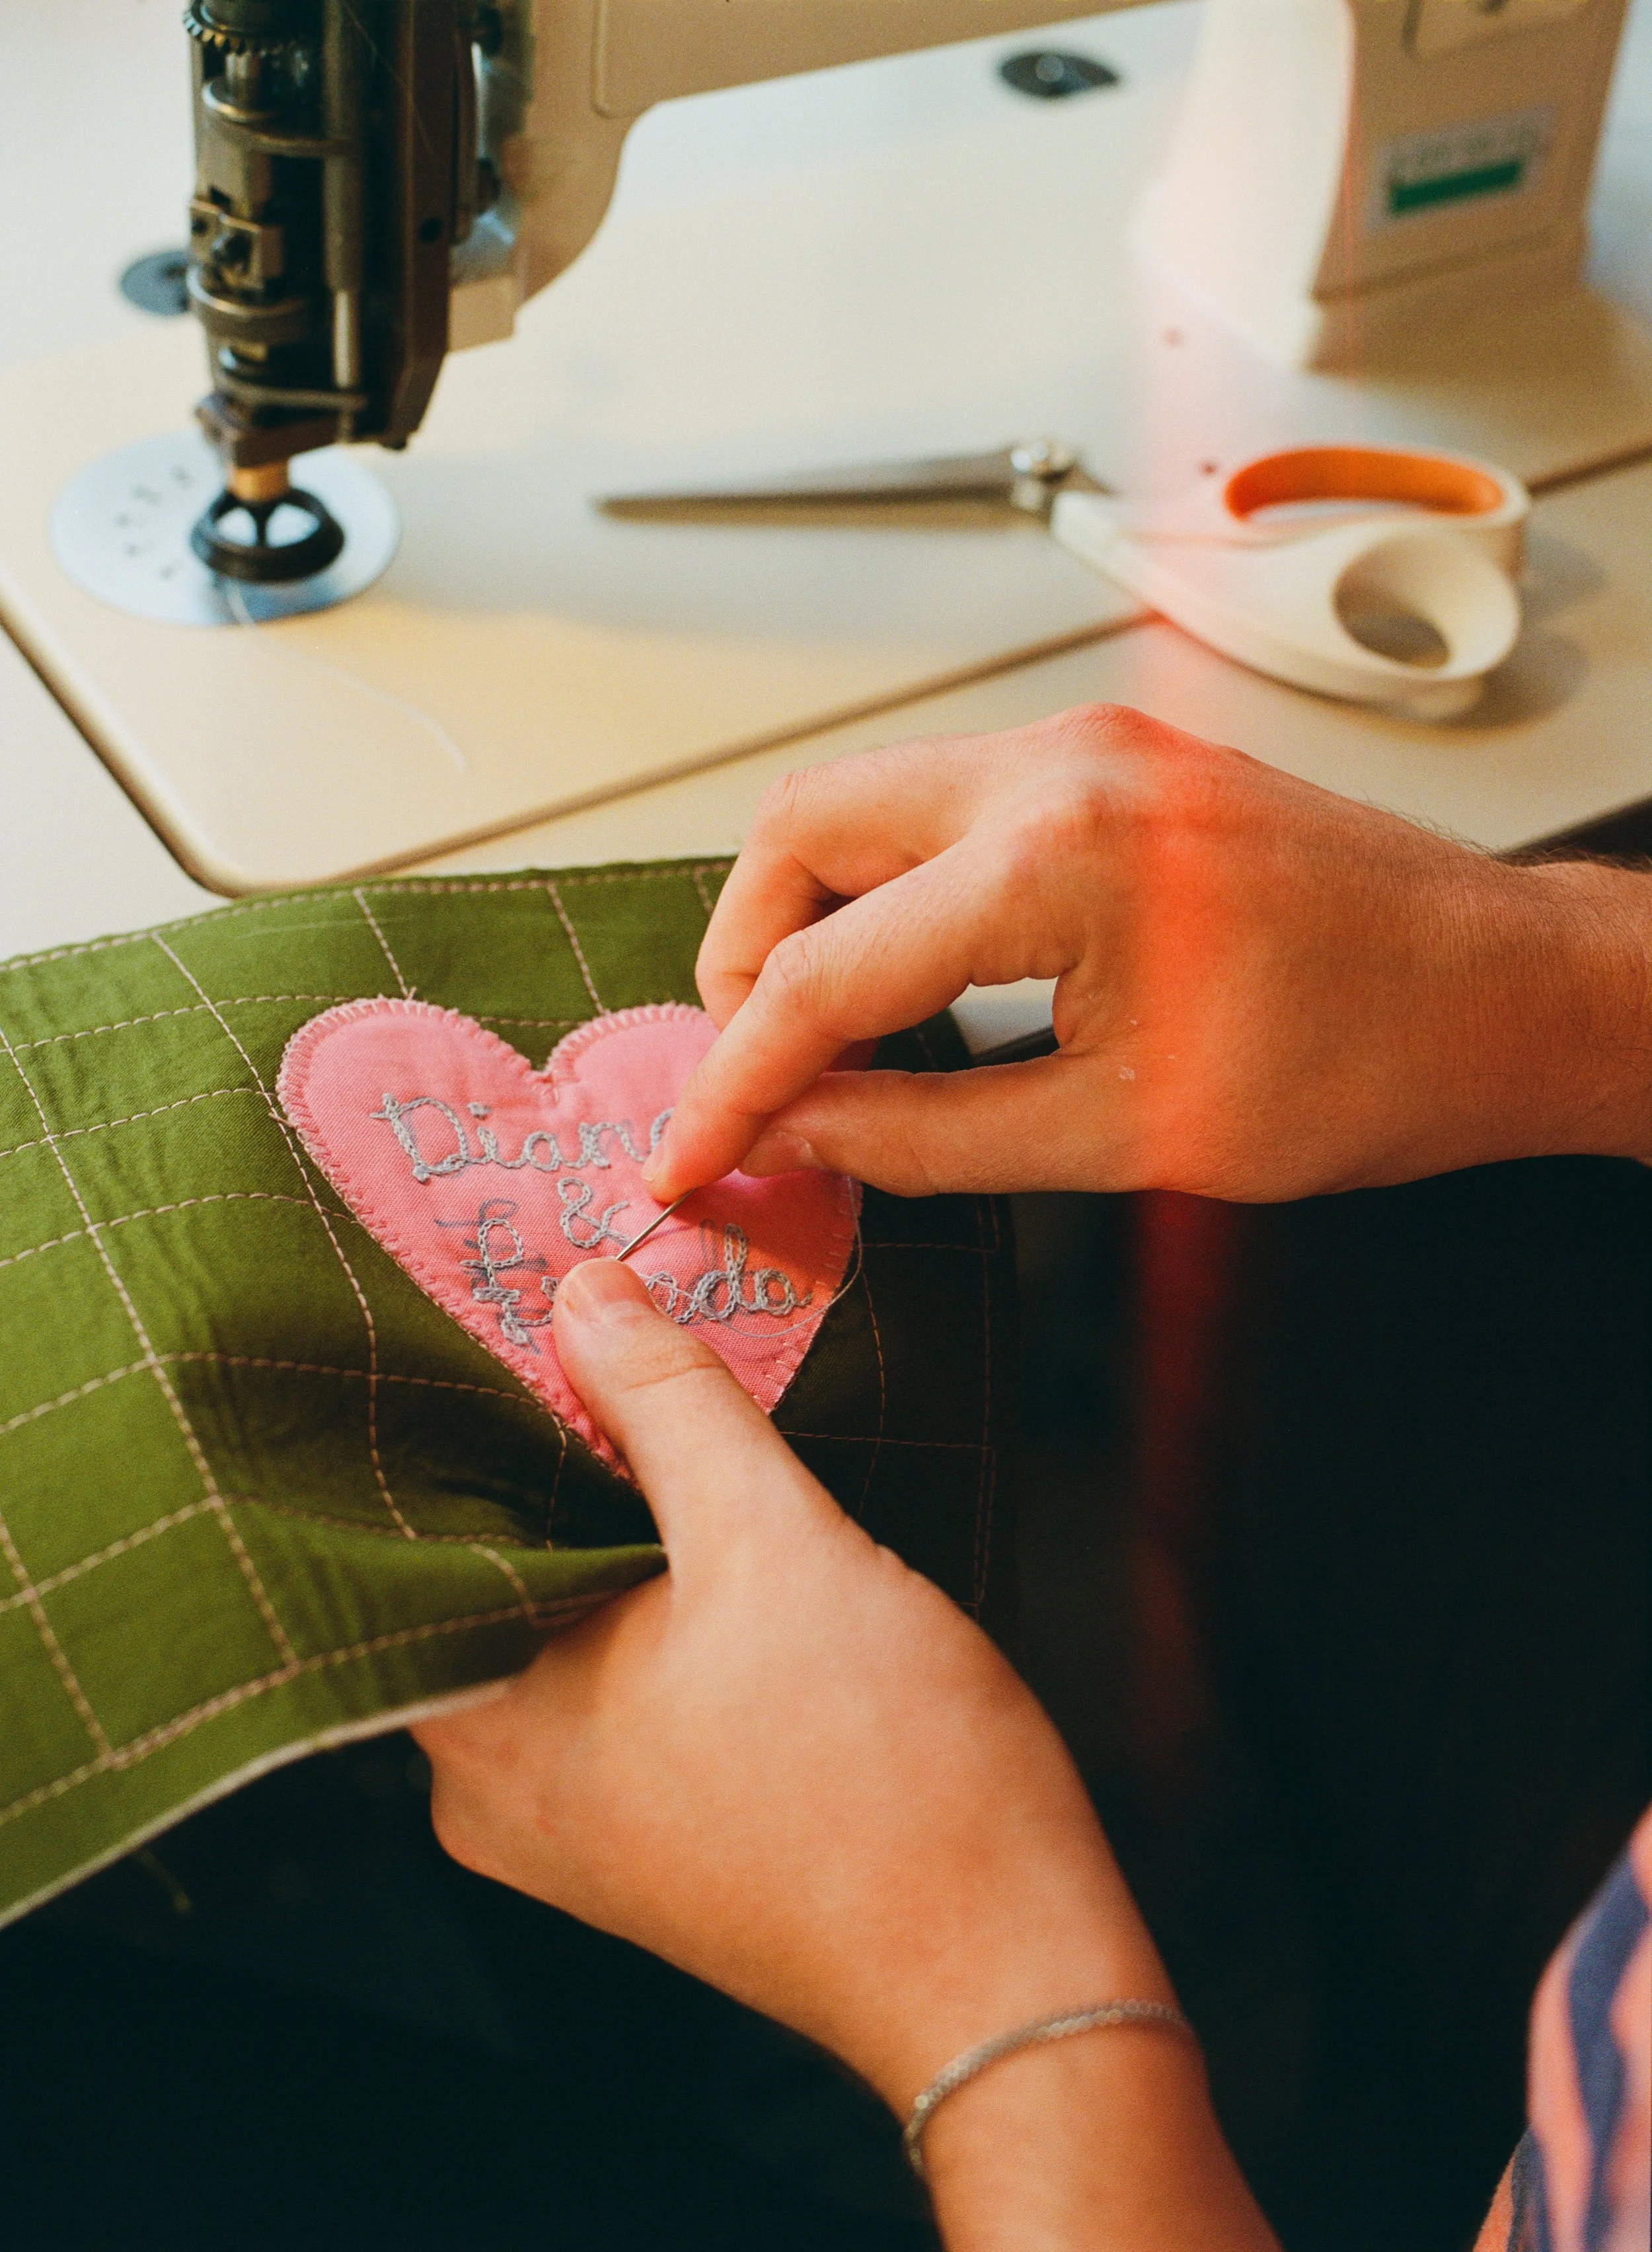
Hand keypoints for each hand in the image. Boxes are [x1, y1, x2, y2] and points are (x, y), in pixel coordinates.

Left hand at [414, 1259, 1274, 2249]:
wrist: (1008, 1964)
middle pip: (490, 1573)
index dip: (452, 1407)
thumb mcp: (773, 1538)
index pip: (412, 1534)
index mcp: (483, 1727)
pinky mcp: (650, 1828)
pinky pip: (611, 1678)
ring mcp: (572, 1822)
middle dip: (540, 1447)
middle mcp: (495, 1792)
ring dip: (605, 1517)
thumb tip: (580, 1294)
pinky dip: (647, 1593)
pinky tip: (701, 1516)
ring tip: (645, 1393)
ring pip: (559, 1621)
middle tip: (575, 1316)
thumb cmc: (889, 1774)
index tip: (481, 1304)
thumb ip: (666, 1401)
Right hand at [642, 706, 1651, 1203]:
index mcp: (1059, 859)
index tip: (684, 1153)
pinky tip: (913, 982)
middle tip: (753, 1077)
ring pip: (864, 803)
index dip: (731, 1080)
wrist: (1503, 991)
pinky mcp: (1109, 758)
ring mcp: (1086, 744)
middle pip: (803, 830)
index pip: (823, 975)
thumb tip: (796, 1136)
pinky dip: (893, 891)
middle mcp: (1058, 765)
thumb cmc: (1366, 1062)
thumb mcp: (1123, 1137)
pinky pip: (942, 806)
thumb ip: (926, 1138)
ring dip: (814, 918)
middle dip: (747, 959)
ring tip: (824, 1042)